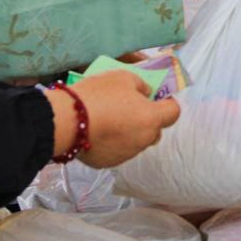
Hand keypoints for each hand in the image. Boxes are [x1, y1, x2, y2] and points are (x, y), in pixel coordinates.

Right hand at [47, 70, 179, 167]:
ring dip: (130, 132)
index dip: (168, 104)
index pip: (174, 113)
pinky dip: (113, 142)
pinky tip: (99, 131)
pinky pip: (117, 151)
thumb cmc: (99, 95)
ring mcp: (126, 154)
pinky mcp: (107, 163)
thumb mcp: (124, 77)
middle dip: (148, 120)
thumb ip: (141, 86)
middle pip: (155, 131)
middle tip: (132, 108)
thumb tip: (146, 94)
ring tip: (110, 119)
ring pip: (136, 142)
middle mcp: (143, 140)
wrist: (66, 121)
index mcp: (152, 118)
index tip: (157, 97)